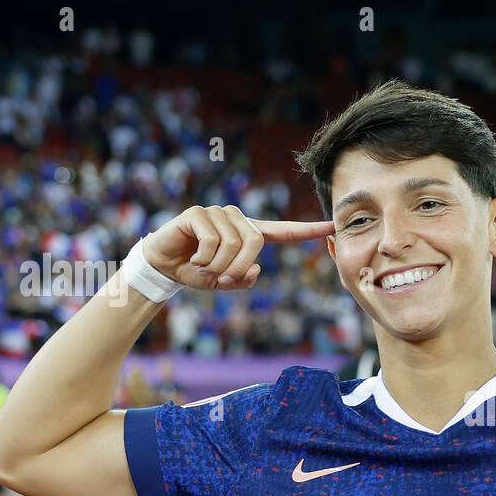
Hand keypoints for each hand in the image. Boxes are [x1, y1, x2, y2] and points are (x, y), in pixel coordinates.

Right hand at [142, 205, 334, 290]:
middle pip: (256, 242)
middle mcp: (237, 220)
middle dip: (239, 267)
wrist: (164, 266)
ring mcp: (218, 213)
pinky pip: (212, 240)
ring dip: (218, 265)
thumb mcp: (224, 281)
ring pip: (233, 243)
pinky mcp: (198, 213)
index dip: (307, 230)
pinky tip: (192, 258)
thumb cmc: (197, 271)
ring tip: (204, 267)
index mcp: (249, 234)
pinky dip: (203, 258)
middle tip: (221, 279)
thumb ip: (243, 278)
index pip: (283, 231)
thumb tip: (255, 269)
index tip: (332, 227)